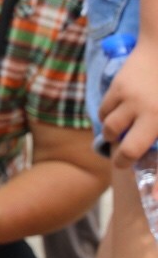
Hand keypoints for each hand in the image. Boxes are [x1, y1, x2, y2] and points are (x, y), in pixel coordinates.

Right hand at [101, 38, 157, 166]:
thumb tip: (154, 150)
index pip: (135, 149)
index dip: (130, 164)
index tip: (130, 170)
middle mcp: (145, 111)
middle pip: (120, 142)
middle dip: (119, 155)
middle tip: (120, 158)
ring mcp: (129, 98)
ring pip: (108, 125)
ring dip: (111, 133)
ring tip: (119, 133)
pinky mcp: (117, 86)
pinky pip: (105, 108)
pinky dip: (108, 115)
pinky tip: (118, 114)